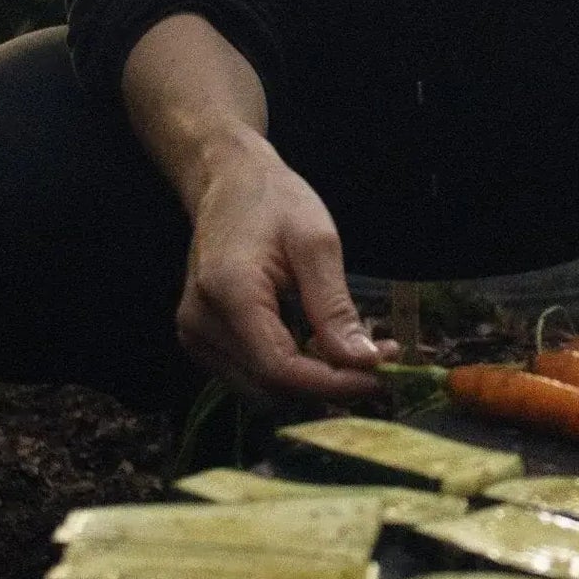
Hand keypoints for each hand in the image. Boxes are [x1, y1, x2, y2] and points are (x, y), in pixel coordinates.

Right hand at [176, 133, 397, 400]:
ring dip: (313, 384)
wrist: (228, 185)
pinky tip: (320, 349)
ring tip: (353, 353)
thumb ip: (336, 308)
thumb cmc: (273, 203)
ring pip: (264, 393)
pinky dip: (293, 375)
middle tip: (379, 360)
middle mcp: (201, 324)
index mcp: (228, 294)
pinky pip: (254, 380)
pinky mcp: (203, 343)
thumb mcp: (317, 244)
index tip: (381, 378)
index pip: (281, 370)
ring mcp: (196, 337)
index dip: (334, 385)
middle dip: (329, 385)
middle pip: (272, 390)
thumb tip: (364, 363)